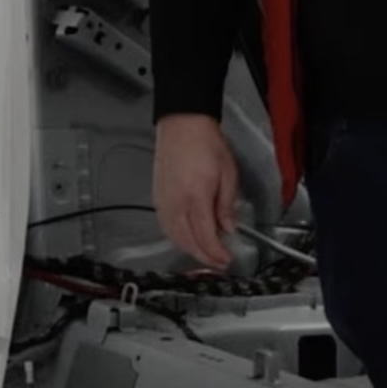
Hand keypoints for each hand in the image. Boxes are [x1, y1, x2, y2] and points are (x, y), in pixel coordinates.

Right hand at [153, 114, 236, 270]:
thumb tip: (228, 228)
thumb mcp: (228, 174)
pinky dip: (177, 238)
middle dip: (204, 257)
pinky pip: (166, 227)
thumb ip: (227, 205)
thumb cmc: (205, 143)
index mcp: (196, 197)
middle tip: (218, 262)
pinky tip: (187, 239)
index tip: (226, 259)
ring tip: (205, 254)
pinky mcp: (158, 198)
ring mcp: (164, 201)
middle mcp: (176, 203)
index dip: (216, 253)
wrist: (182, 125)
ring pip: (175, 237)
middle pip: (188, 242)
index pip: (206, 237)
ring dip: (190, 250)